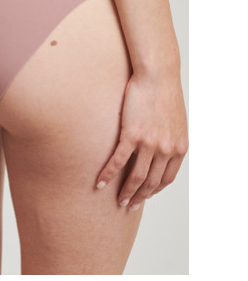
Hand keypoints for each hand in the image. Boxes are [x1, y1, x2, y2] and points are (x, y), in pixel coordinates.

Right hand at [96, 71, 187, 209]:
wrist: (158, 75)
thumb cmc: (165, 93)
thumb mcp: (176, 121)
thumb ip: (171, 138)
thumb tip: (162, 148)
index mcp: (179, 148)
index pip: (167, 179)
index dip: (154, 190)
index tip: (145, 195)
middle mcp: (166, 150)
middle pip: (152, 182)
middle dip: (140, 197)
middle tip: (129, 205)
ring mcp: (149, 144)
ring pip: (136, 177)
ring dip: (126, 192)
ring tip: (118, 200)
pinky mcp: (132, 135)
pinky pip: (119, 161)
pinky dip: (108, 174)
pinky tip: (100, 182)